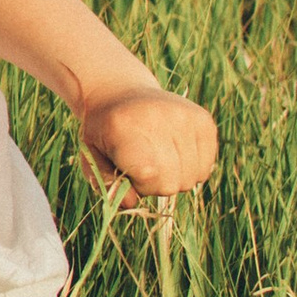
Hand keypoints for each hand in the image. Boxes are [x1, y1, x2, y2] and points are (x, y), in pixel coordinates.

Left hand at [80, 86, 217, 200]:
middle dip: (155, 185)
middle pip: (171, 182)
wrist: (122, 93)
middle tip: (142, 165)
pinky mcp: (204, 121)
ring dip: (173, 178)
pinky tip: (174, 154)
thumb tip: (130, 202)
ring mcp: (186, 117)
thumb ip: (105, 182)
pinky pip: (205, 168)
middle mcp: (159, 117)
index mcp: (125, 125)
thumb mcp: (91, 154)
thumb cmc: (105, 131)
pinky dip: (190, 170)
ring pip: (191, 178)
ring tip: (157, 158)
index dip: (139, 185)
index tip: (128, 170)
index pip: (149, 175)